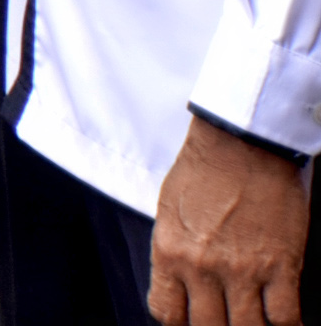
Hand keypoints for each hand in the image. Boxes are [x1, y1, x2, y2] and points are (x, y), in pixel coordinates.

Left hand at [151, 115, 311, 324]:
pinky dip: (285, 324)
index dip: (180, 321)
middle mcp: (203, 267)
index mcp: (170, 252)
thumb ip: (175, 250)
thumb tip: (180, 281)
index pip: (166, 311)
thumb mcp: (170, 212)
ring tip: (252, 319)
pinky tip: (282, 319)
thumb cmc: (204, 170)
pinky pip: (284, 317)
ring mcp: (243, 269)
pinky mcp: (281, 266)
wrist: (240, 143)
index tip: (190, 318)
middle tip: (225, 318)